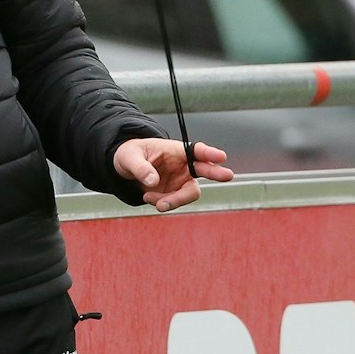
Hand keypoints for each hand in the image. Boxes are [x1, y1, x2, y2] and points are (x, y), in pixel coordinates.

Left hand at [113, 138, 232, 212]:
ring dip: (173, 200)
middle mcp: (184, 165)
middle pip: (205, 169)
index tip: (222, 156)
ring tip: (149, 198)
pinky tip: (147, 197)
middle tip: (228, 175)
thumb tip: (153, 182)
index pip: (196, 150)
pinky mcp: (175, 194)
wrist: (126, 168)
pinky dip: (162, 203)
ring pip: (189, 194)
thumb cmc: (130, 155)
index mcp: (176, 150)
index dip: (209, 153)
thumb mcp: (129, 157)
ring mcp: (181, 181)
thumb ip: (140, 168)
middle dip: (216, 172)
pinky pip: (174, 203)